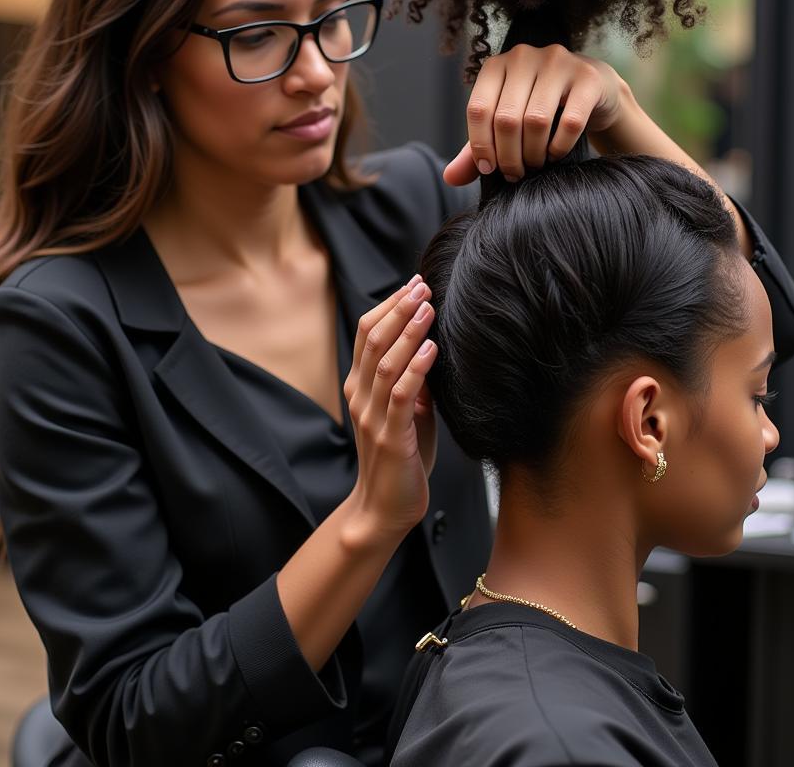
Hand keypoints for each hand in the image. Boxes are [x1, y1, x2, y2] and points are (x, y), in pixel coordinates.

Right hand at [343, 276, 438, 539]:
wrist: (384, 509)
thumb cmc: (400, 460)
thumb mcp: (408, 412)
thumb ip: (414, 382)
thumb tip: (433, 348)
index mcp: (360, 386)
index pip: (368, 334)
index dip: (389, 306)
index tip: (413, 284)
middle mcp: (361, 396)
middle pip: (372, 340)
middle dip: (398, 309)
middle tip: (422, 286)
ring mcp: (372, 416)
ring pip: (385, 363)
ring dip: (408, 332)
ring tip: (428, 309)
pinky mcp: (390, 437)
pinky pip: (401, 396)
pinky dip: (416, 369)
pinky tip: (433, 349)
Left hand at [444, 43, 626, 185]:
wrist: (591, 90)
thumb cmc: (539, 108)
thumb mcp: (505, 125)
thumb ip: (477, 149)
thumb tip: (450, 178)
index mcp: (495, 66)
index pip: (477, 109)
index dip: (480, 146)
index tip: (488, 170)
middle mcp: (523, 57)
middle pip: (505, 119)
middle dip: (508, 156)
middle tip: (515, 174)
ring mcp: (558, 62)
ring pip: (536, 121)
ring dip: (533, 154)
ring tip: (535, 165)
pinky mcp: (588, 77)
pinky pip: (570, 122)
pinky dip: (559, 147)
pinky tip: (555, 154)